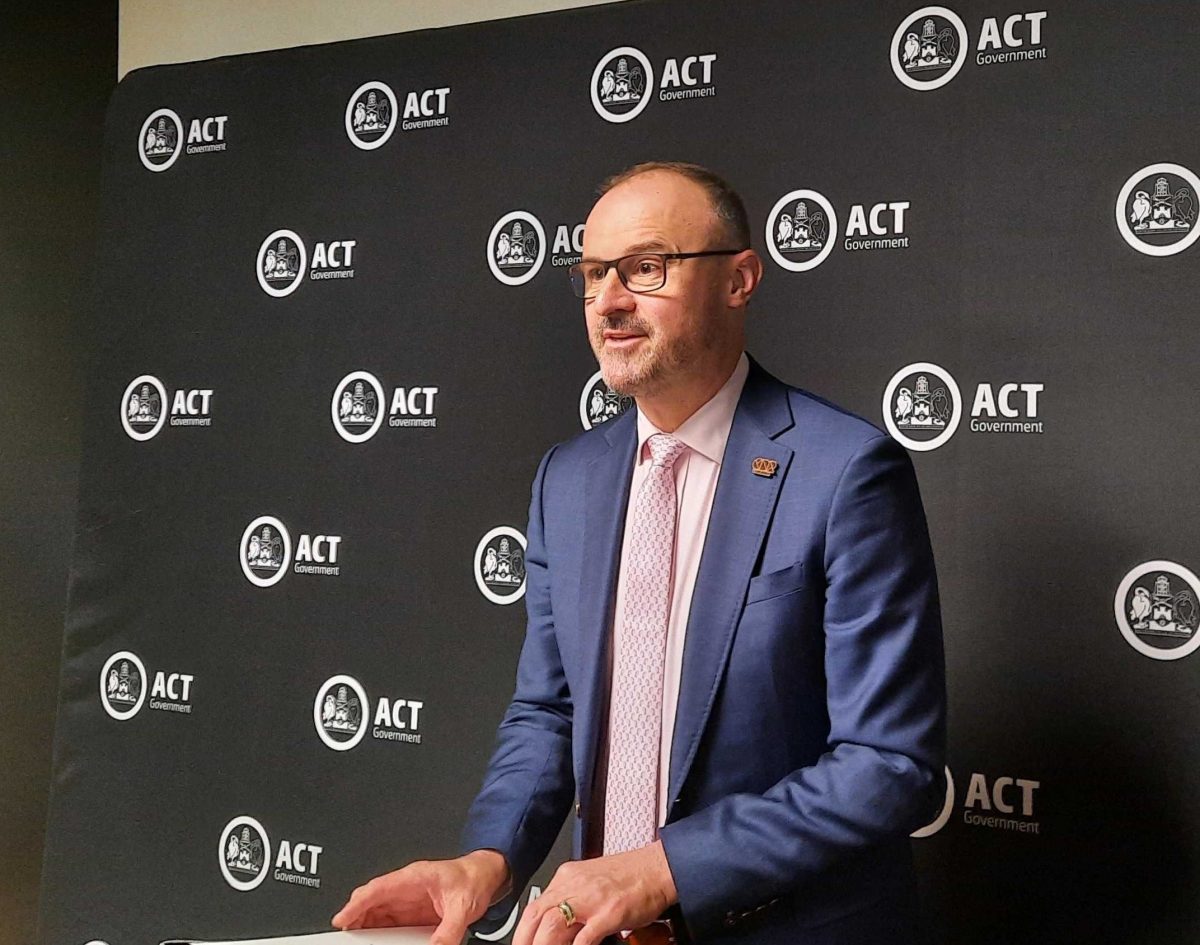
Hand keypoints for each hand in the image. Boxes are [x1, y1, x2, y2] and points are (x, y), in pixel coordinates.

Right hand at [332, 849, 509, 944]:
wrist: (486, 876)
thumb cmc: (473, 879)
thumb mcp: (462, 906)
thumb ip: (448, 930)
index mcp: (414, 877)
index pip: (377, 889)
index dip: (356, 904)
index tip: (342, 919)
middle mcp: (407, 887)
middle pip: (372, 902)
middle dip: (356, 918)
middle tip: (346, 936)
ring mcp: (408, 900)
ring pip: (378, 912)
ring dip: (366, 927)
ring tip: (357, 941)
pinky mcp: (413, 912)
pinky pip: (390, 922)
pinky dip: (380, 933)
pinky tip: (378, 942)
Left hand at [513, 841, 677, 944]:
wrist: (658, 868)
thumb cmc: (631, 877)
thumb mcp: (591, 882)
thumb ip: (572, 900)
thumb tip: (556, 926)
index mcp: (568, 877)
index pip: (534, 906)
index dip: (522, 932)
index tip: (522, 943)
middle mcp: (575, 885)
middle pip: (536, 916)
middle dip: (525, 940)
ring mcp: (592, 899)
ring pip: (552, 925)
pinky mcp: (610, 912)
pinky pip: (584, 937)